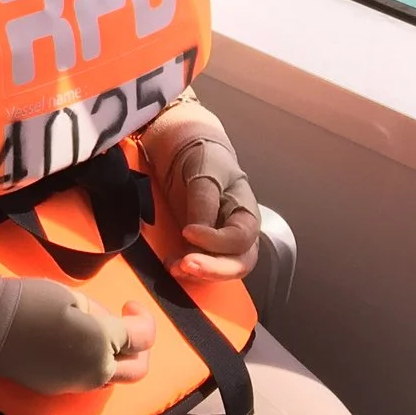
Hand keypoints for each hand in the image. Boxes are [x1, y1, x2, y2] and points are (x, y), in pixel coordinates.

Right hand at [0, 253, 153, 394]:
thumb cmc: (30, 302)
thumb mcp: (73, 297)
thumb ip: (101, 315)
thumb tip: (108, 326)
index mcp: (103, 342)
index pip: (143, 337)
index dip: (143, 318)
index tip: (130, 305)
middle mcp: (96, 371)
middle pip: (137, 370)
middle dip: (140, 349)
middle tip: (127, 328)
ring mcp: (77, 384)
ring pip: (111, 378)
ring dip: (115, 359)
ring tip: (97, 335)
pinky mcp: (57, 389)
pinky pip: (86, 379)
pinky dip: (90, 364)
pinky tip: (72, 346)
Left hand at [141, 97, 260, 283]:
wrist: (180, 142)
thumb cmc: (201, 151)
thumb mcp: (205, 169)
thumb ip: (204, 201)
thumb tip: (199, 233)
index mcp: (245, 211)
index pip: (241, 238)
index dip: (217, 241)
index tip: (188, 231)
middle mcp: (235, 230)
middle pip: (237, 262)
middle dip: (213, 269)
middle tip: (186, 265)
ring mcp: (216, 239)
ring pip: (220, 268)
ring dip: (199, 273)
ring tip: (174, 267)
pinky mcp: (196, 242)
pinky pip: (199, 262)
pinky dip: (186, 268)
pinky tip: (170, 264)